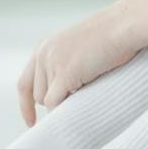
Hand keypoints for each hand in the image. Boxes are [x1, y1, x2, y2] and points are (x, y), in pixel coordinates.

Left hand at [16, 10, 139, 126]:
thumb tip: (64, 94)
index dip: (25, 105)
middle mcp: (43, 55)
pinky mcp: (64, 74)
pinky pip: (55, 102)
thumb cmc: (110, 37)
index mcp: (44, 47)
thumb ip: (65, 65)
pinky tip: (82, 103)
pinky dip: (66, 109)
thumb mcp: (78, 48)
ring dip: (64, 104)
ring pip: (47, 101)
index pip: (25, 83)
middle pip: (37, 95)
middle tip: (76, 103)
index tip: (31, 122)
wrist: (123, 26)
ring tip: (86, 94)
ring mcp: (52, 64)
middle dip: (54, 102)